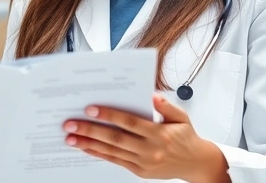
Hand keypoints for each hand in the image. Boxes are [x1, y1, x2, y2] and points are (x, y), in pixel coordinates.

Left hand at [63, 94, 229, 182]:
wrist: (196, 164)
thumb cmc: (187, 137)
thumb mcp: (181, 117)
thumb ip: (166, 106)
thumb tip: (151, 94)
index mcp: (159, 133)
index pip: (130, 122)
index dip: (109, 115)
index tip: (90, 108)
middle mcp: (150, 149)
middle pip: (115, 138)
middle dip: (90, 130)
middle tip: (70, 124)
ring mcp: (144, 162)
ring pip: (112, 152)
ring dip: (89, 144)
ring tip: (70, 138)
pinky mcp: (139, 172)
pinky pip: (116, 161)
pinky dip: (99, 154)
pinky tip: (86, 148)